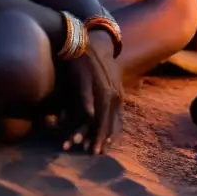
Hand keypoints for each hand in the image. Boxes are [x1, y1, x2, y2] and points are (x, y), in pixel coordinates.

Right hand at [61, 34, 122, 154]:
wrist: (85, 41)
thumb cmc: (91, 64)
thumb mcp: (101, 83)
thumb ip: (98, 101)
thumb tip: (91, 117)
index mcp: (116, 93)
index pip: (116, 119)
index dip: (111, 135)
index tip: (104, 149)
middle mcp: (112, 92)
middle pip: (109, 120)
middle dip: (102, 139)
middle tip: (95, 154)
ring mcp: (101, 88)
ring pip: (99, 116)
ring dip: (92, 133)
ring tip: (84, 147)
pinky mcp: (87, 84)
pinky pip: (86, 104)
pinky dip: (83, 118)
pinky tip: (79, 128)